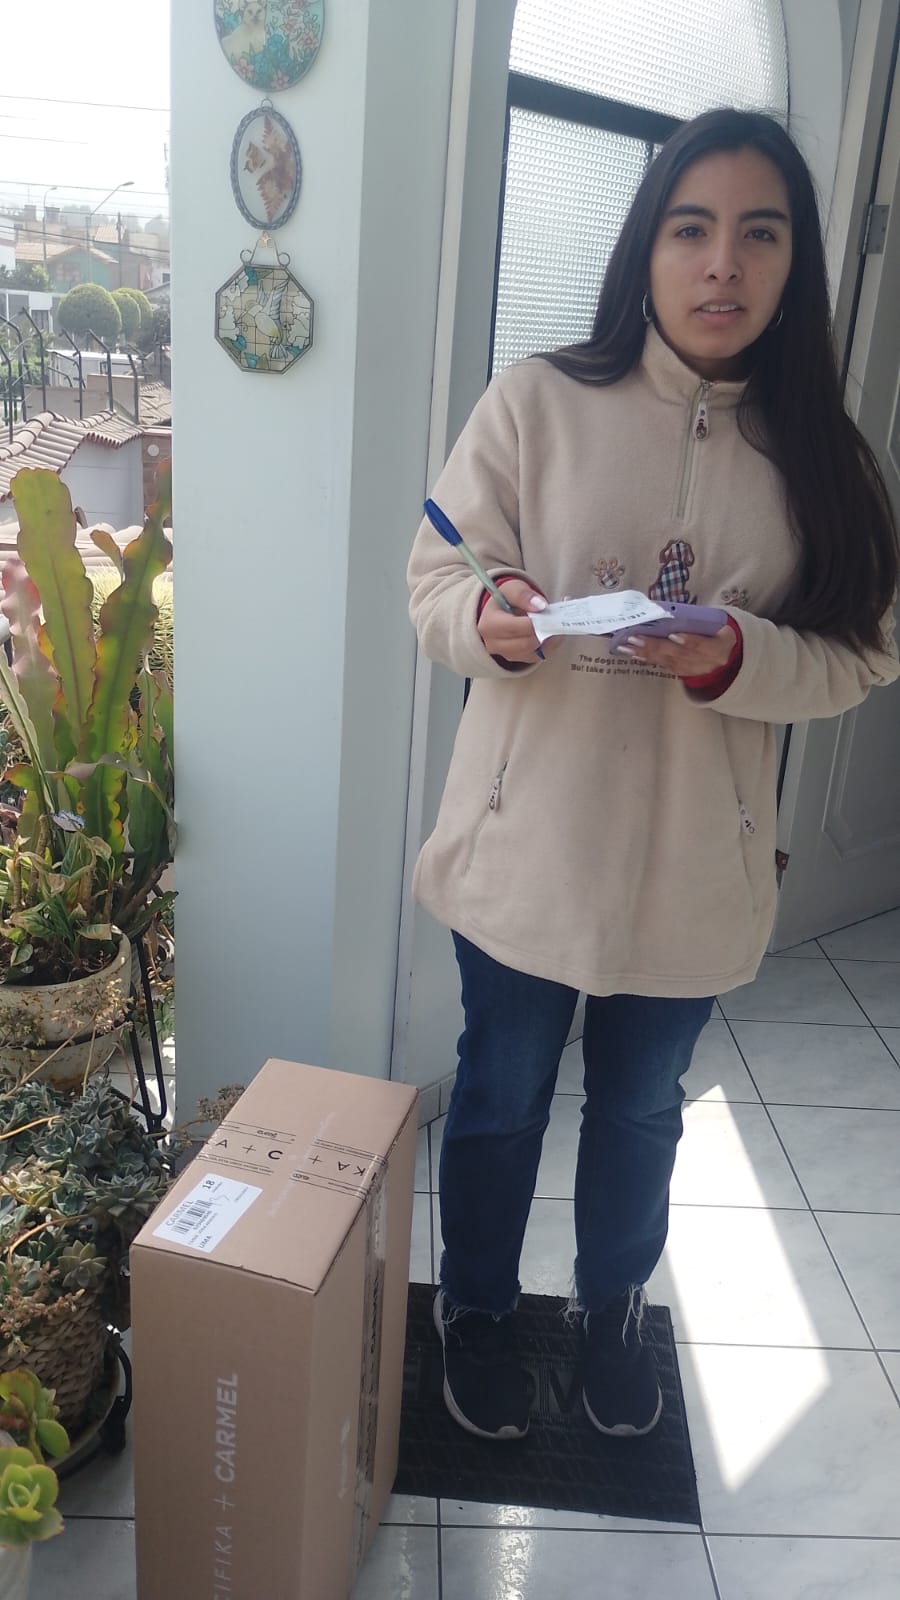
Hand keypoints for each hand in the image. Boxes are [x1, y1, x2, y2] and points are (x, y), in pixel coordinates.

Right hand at [477, 579, 560, 663]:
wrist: (502, 611)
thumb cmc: (506, 599)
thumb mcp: (511, 588)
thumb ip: (523, 594)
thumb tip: (540, 605)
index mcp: (489, 625)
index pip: (514, 628)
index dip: (534, 622)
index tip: (547, 613)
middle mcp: (494, 644)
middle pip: (525, 644)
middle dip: (542, 631)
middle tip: (555, 618)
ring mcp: (506, 654)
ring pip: (533, 652)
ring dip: (548, 638)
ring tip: (555, 623)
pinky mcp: (519, 659)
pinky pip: (539, 656)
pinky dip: (549, 644)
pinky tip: (552, 631)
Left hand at [611, 625, 735, 677]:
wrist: (726, 654)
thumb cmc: (718, 631)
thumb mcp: (716, 623)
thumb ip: (697, 619)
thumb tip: (666, 609)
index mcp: (720, 645)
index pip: (703, 644)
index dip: (689, 641)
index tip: (673, 635)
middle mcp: (707, 661)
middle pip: (679, 654)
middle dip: (656, 646)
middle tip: (636, 639)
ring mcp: (694, 669)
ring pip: (668, 661)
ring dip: (646, 653)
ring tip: (628, 646)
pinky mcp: (683, 672)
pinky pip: (664, 665)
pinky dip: (649, 658)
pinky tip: (635, 654)